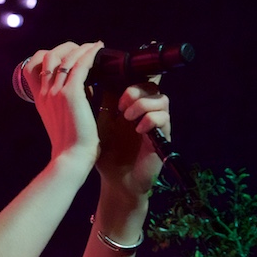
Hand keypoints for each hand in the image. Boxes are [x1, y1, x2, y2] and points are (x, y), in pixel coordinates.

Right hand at [20, 41, 104, 167]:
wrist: (71, 159)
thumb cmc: (72, 146)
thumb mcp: (62, 122)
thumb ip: (67, 104)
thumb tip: (86, 90)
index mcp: (40, 100)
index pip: (32, 67)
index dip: (45, 56)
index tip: (64, 56)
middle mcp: (45, 93)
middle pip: (47, 56)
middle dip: (65, 47)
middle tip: (82, 48)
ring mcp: (56, 92)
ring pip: (64, 57)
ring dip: (80, 48)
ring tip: (94, 46)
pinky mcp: (71, 94)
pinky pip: (80, 65)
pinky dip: (90, 53)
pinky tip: (99, 48)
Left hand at [95, 81, 170, 198]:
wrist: (117, 179)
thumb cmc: (107, 152)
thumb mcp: (100, 123)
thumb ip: (101, 101)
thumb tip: (91, 76)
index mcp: (131, 105)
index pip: (139, 80)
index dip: (132, 77)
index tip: (115, 87)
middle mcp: (147, 111)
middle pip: (152, 85)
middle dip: (135, 90)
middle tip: (120, 106)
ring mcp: (157, 123)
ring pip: (161, 99)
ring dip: (142, 104)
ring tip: (127, 117)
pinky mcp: (164, 136)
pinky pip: (164, 118)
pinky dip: (150, 120)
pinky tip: (137, 129)